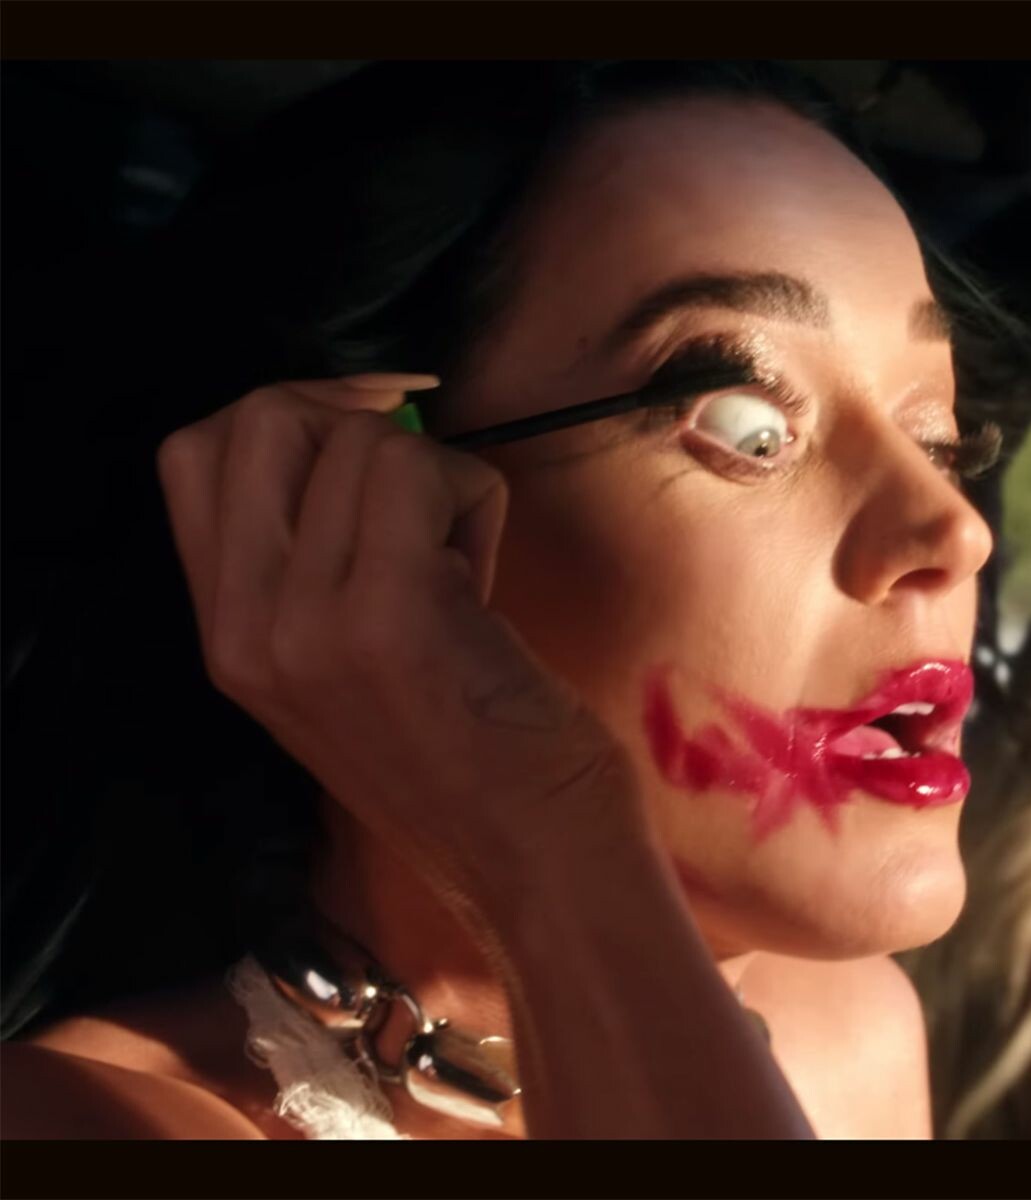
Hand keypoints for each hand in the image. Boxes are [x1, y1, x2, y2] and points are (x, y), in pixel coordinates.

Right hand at [156, 375, 644, 915]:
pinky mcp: (390, 612)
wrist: (534, 862)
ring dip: (439, 480)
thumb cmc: (474, 762)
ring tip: (461, 572)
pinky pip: (427, 472)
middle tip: (424, 495)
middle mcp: (244, 628)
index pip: (196, 454)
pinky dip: (475, 501)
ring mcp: (306, 622)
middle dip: (359, 424)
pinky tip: (484, 587)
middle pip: (259, 419)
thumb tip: (358, 435)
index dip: (291, 415)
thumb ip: (315, 565)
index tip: (371, 443)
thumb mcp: (347, 667)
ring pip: (361, 440)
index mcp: (227, 637)